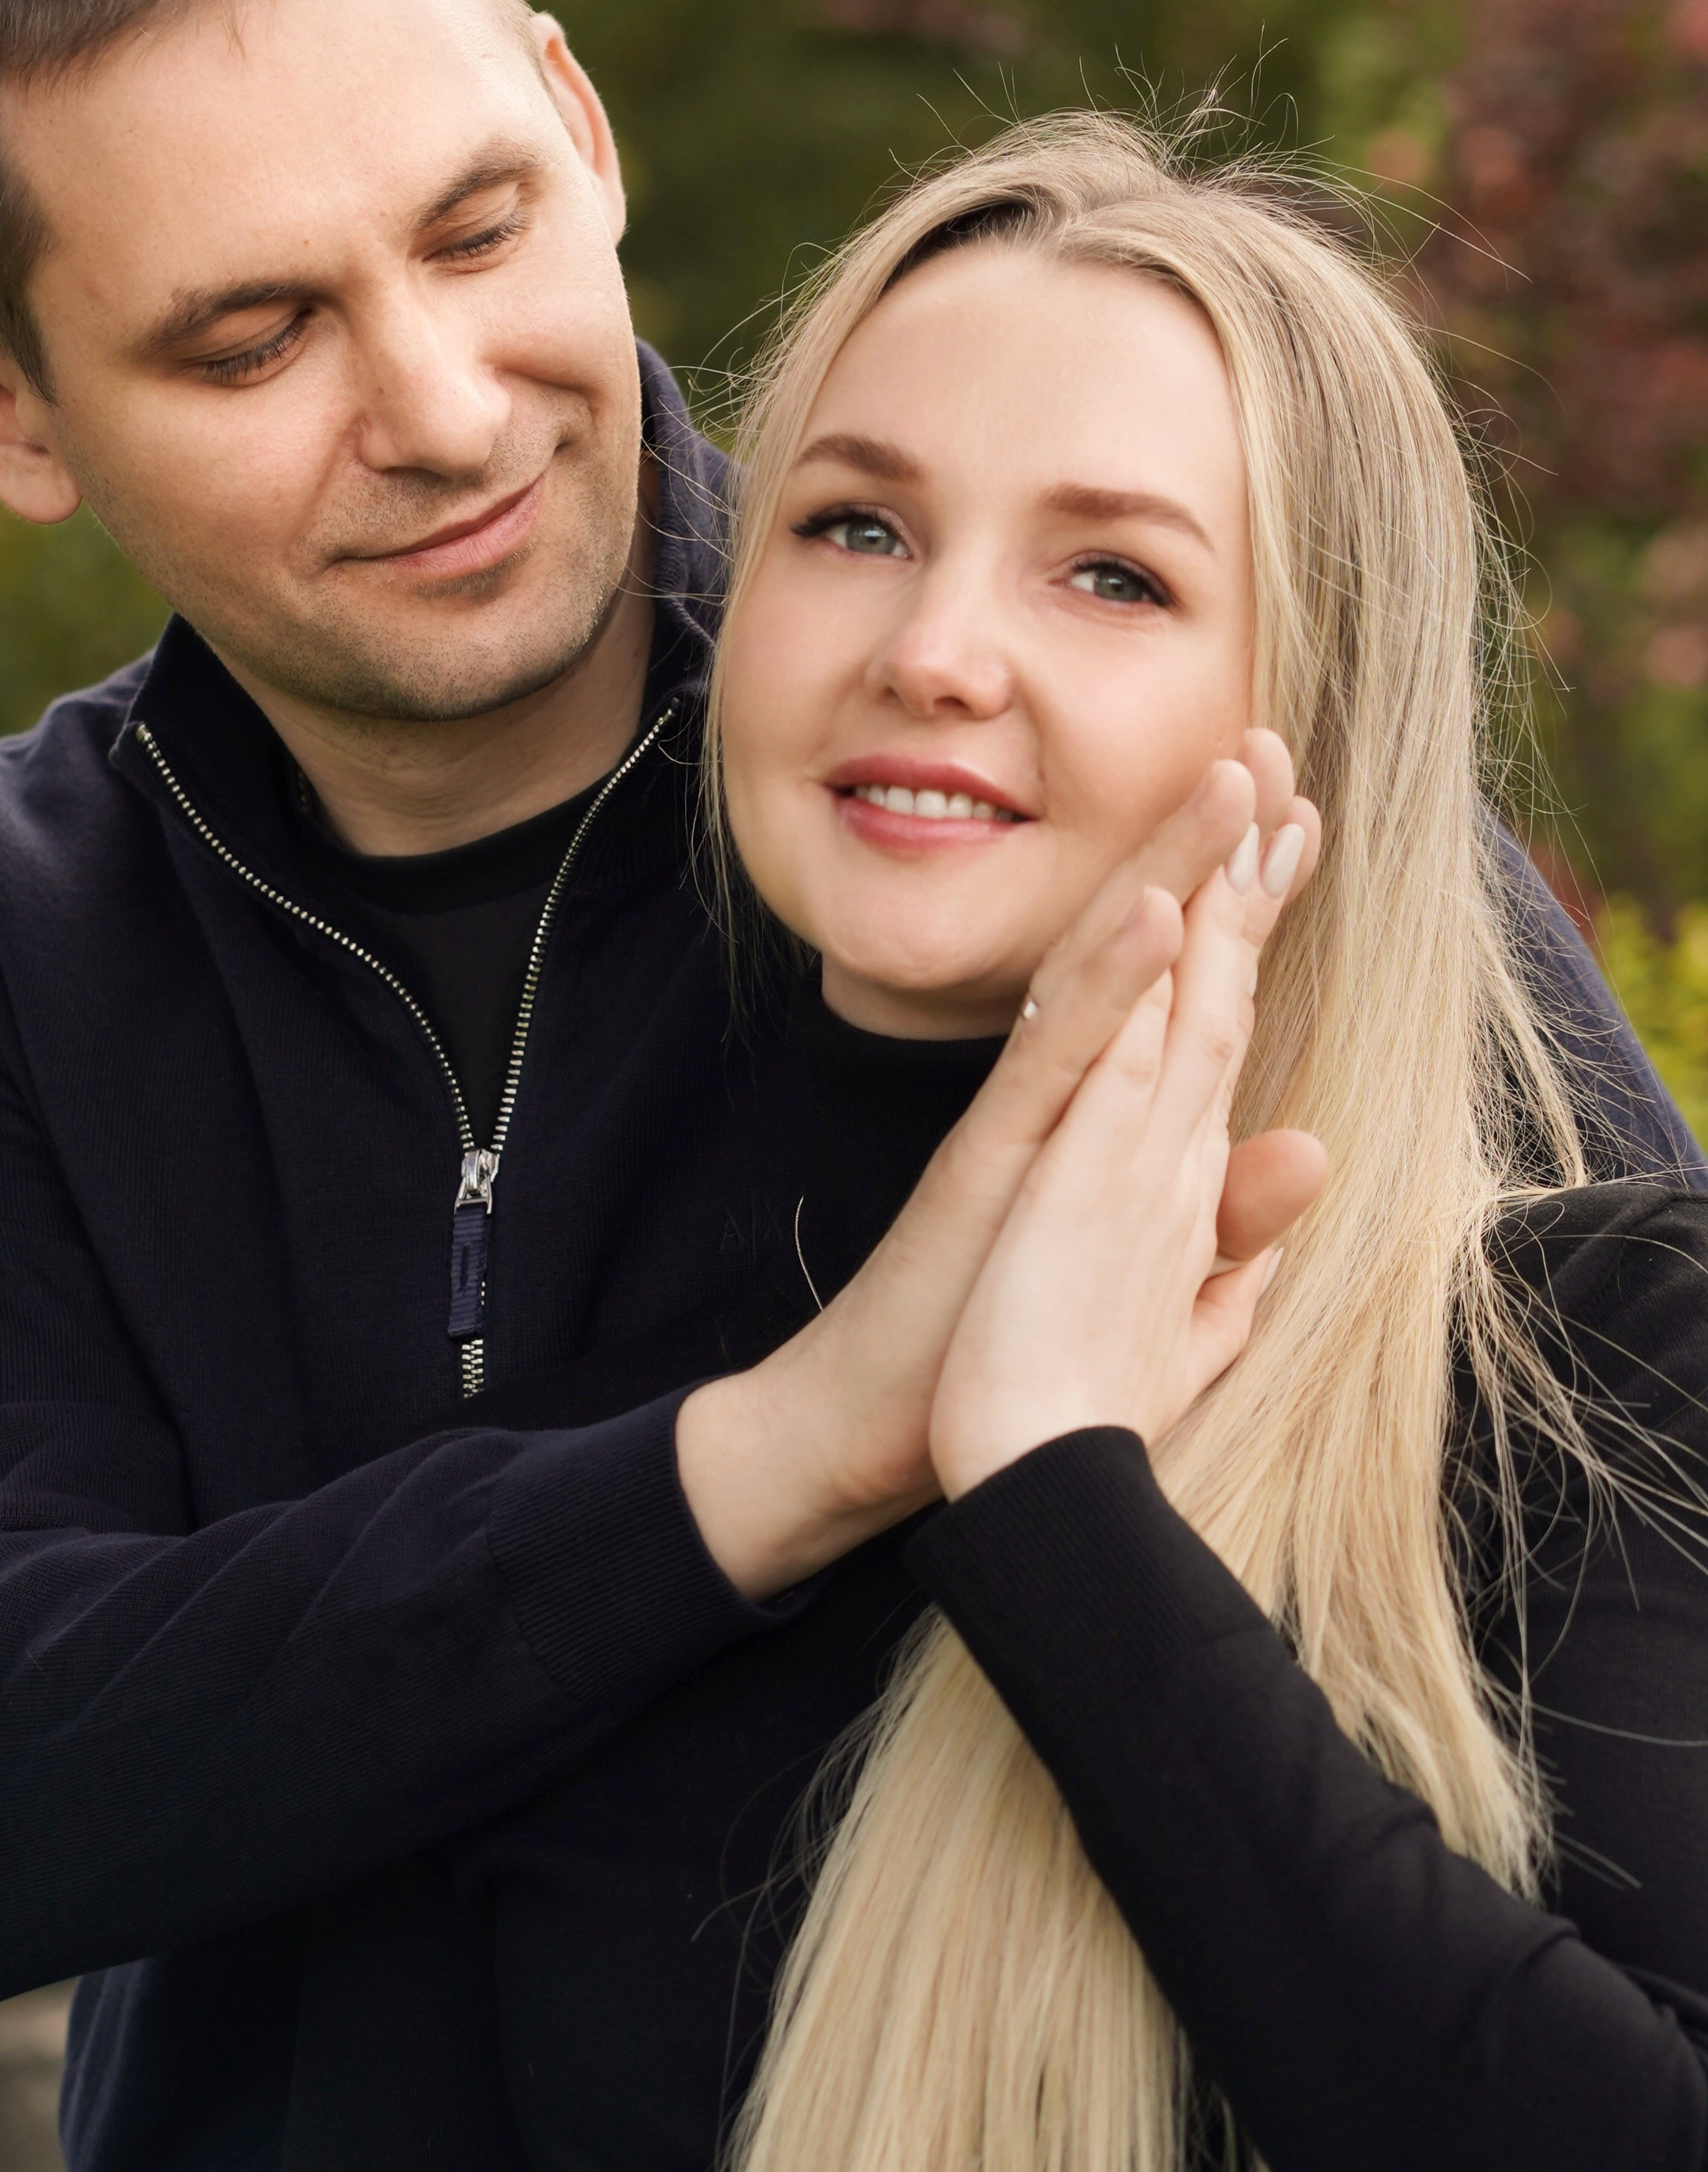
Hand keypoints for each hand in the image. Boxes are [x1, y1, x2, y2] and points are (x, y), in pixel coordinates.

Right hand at [679, 736, 1320, 1597]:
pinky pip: (1049, 1055)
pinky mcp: (985, 1155)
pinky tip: (1157, 912)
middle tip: (1268, 740)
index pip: (1185, 990)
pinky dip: (1105, 980)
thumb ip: (1224, 1223)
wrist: (859, 1431)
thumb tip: (1313, 1155)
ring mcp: (1020, 1118)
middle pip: (1146, 943)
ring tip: (1230, 779)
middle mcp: (1058, 1095)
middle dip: (1208, 841)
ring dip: (1169, 866)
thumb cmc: (986, 1363)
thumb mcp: (1138, 1284)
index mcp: (1097, 1120)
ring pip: (1101, 968)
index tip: (1300, 821)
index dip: (1242, 901)